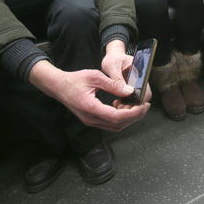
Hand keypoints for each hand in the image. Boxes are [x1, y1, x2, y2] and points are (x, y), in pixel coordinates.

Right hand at [28, 59, 150, 131]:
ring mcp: (90, 121)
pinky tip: (123, 106)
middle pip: (118, 124)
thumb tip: (129, 91)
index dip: (133, 113)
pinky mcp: (91, 120)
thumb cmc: (74, 79)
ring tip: (136, 106)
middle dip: (134, 116)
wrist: (58, 86)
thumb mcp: (95, 76)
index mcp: (91, 108)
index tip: (143, 106)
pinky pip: (109, 123)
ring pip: (115, 126)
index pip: (116, 117)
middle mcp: (91, 118)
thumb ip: (112, 84)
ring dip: (128, 118)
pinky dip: (120, 118)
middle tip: (145, 106)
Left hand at [102, 40, 152, 105]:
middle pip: (145, 96)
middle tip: (121, 107)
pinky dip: (126, 104)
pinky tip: (117, 104)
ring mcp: (137, 84)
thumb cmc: (113, 59)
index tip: (128, 103)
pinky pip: (133, 99)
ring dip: (130, 105)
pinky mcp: (132, 89)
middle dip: (134, 104)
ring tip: (118, 106)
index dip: (139, 98)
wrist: (112, 58)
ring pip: (139, 99)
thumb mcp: (111, 67)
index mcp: (140, 70)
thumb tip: (126, 91)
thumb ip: (117, 79)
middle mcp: (141, 78)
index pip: (146, 88)